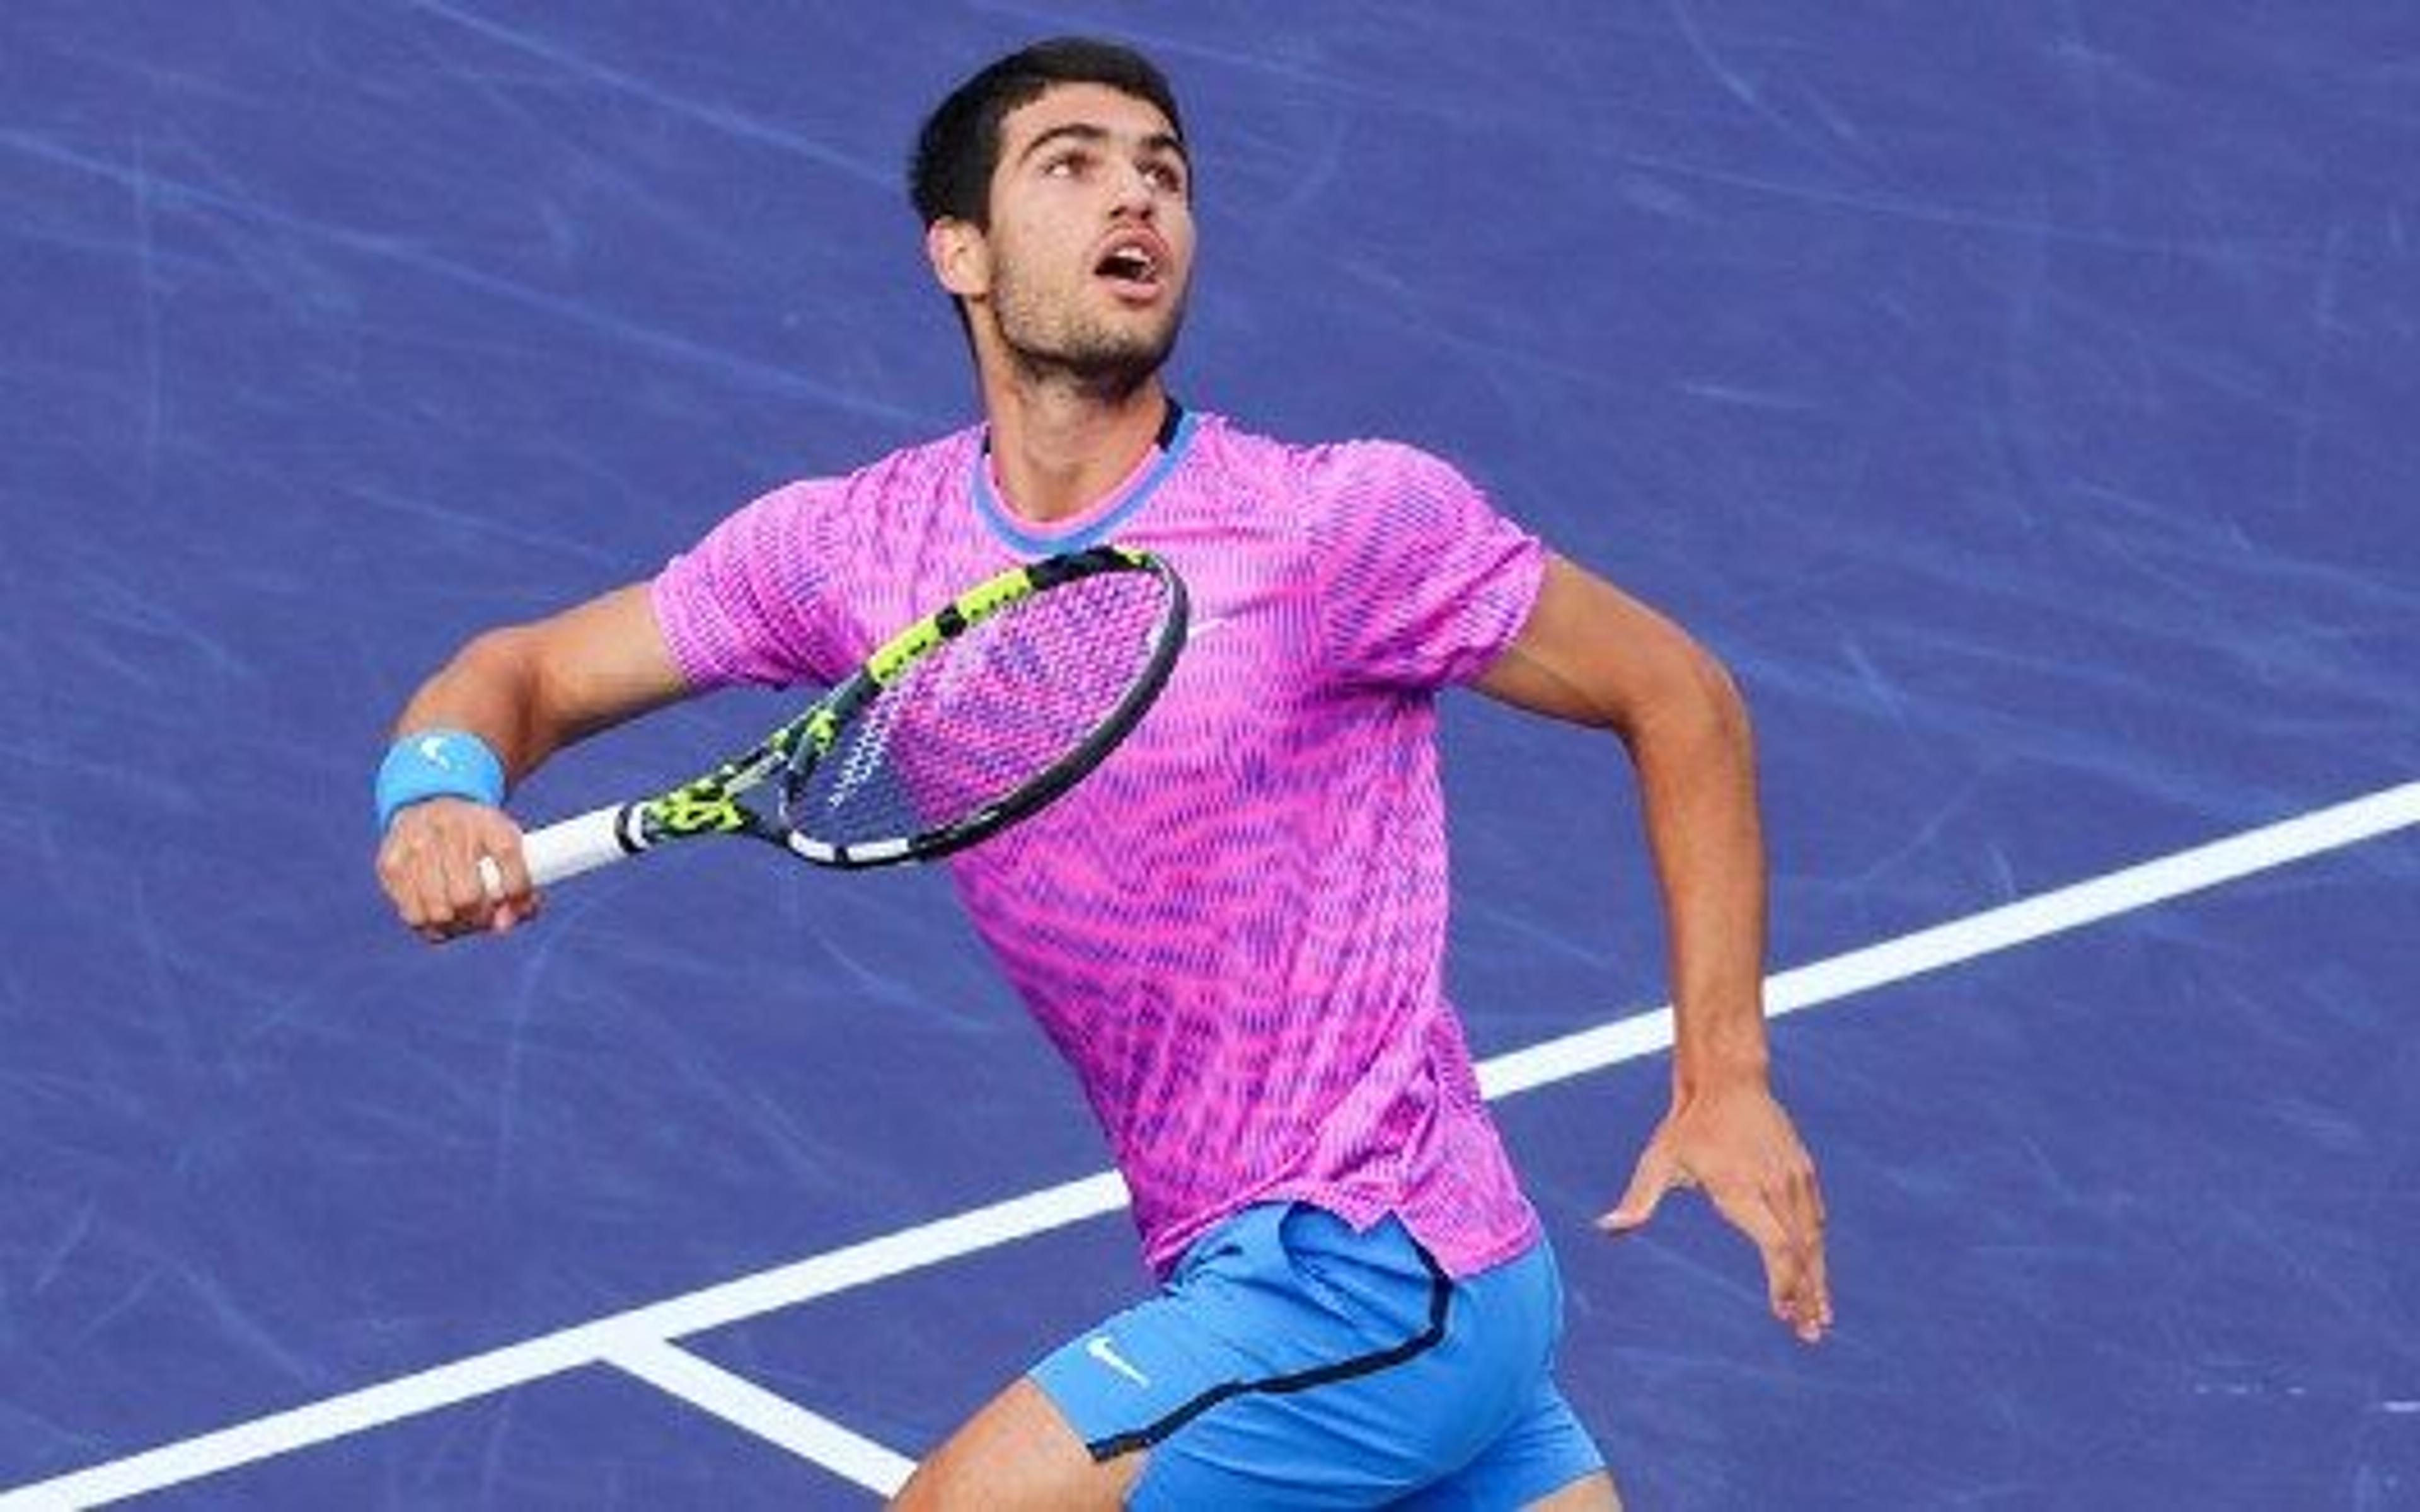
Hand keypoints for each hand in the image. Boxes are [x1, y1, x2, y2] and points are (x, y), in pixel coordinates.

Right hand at [374, 796, 538, 942]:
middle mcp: (451, 830)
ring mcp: (416, 845)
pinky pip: (412, 915)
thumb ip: (520, 889)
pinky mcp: (391, 863)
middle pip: (466, 897)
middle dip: (479, 916)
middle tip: (482, 914)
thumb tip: (503, 926)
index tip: (513, 898)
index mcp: (488, 823)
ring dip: (454, 926)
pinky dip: (429, 926)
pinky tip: (438, 915)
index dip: (517, 891)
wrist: (432, 803)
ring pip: (437, 913)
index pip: (507, 858)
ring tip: (460, 918)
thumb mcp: (507, 848)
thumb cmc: (480, 838)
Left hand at [1599, 1076, 1831, 1342]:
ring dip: (1819, 1278)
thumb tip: (1605, 1227)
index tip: (1781, 1313)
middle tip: (1811, 1335)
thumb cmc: (1689, 1124)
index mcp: (1744, 1190)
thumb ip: (1638, 1200)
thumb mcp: (1658, 1160)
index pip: (1776, 1247)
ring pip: (1814, 1238)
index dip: (1783, 1284)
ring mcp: (1795, 1177)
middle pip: (1802, 1252)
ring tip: (1820, 1315)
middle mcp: (1777, 1186)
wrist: (1728, 1078)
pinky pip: (1815, 1218)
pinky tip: (1817, 1273)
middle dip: (1808, 1296)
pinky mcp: (1804, 1170)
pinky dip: (1817, 1249)